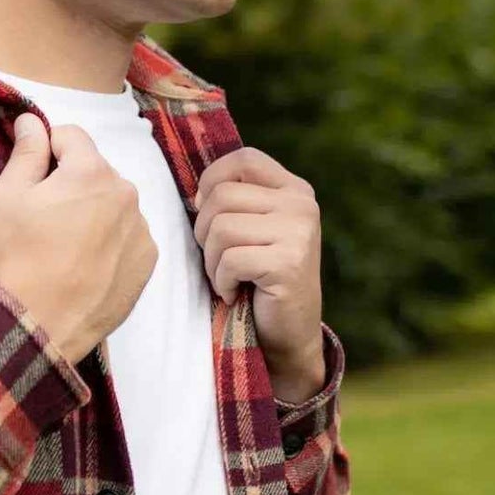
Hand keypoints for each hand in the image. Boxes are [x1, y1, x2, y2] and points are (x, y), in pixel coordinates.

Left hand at [191, 146, 324, 390]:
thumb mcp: (253, 230)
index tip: (204, 212)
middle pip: (222, 195)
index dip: (212, 180)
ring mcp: (299, 232)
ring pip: (221, 227)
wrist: (288, 335)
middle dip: (205, 232)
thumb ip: (235, 202)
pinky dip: (222, 282)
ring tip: (229, 278)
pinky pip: (230, 259)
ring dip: (212, 261)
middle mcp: (301, 205)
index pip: (243, 159)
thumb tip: (193, 193)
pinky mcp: (289, 262)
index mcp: (294, 190)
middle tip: (219, 261)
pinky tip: (235, 293)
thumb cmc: (260, 281)